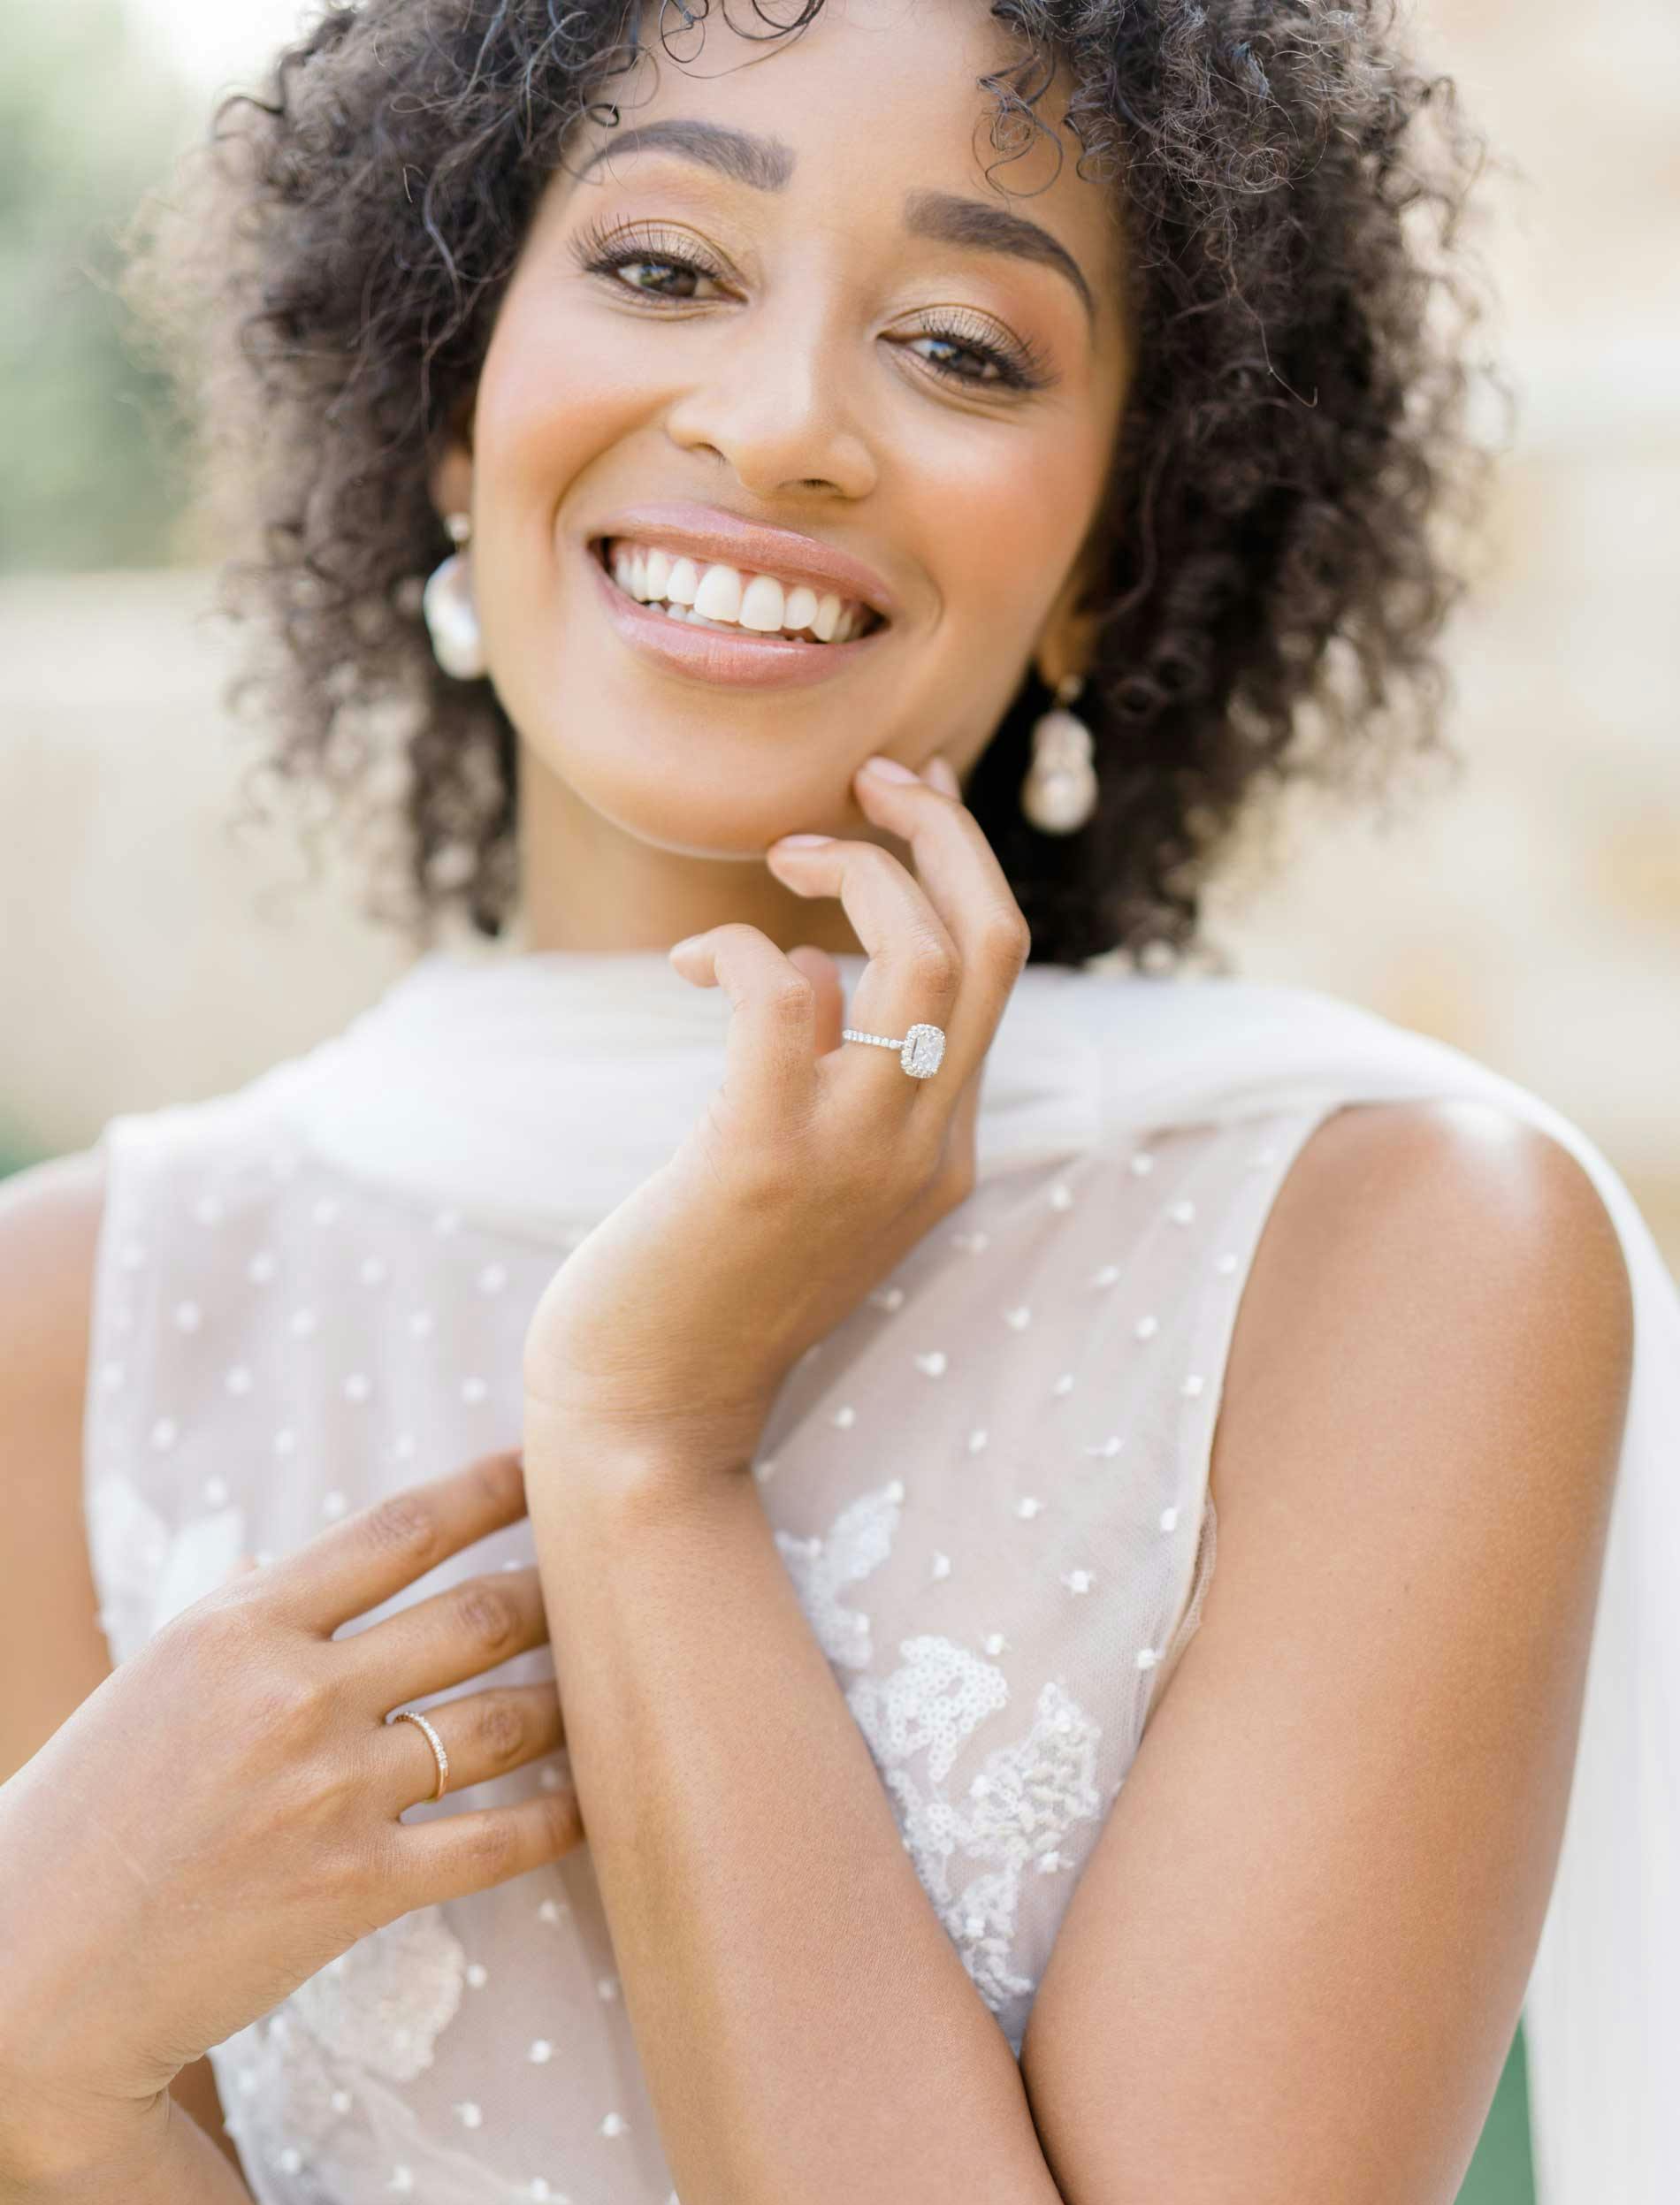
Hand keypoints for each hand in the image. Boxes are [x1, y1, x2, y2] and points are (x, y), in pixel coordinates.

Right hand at [0, 1452, 577, 2180]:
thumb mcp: (161, 1678)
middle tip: (609, 1585)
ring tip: (617, 1684)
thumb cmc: (92, 1813)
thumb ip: (256, 1616)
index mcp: (240, 1624)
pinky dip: (557, 1814)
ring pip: (502, 1720)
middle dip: (558, 1595)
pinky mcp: (354, 1886)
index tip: (556, 1468)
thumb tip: (333, 1564)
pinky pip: (494, 1839)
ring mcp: (329, 1791)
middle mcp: (293, 1693)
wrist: (33, 1972)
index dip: (494, 1489)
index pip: (401, 1528)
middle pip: (475, 1616)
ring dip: (571, 1699)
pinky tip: (595, 1798)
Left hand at [521, 752, 1030, 1476]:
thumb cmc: (703, 1293)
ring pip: (921, 954)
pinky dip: (738, 945)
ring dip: (856, 868)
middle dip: (943, 830)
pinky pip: (783, 991)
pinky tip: (687, 966)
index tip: (897, 807)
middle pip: (994, 943)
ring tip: (783, 857)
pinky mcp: (761, 1157)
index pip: (995, 975)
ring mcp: (855, 1156)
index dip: (957, 867)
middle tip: (870, 778)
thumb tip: (810, 971)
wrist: (647, 1420)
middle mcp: (925, 1149)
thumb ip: (841, 1096)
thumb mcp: (811, 1190)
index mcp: (944, 1152)